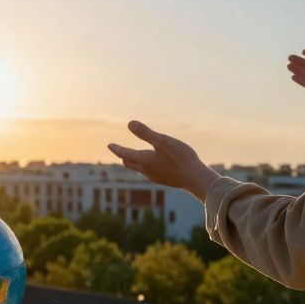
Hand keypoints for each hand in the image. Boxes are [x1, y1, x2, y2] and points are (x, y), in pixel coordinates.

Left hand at [107, 121, 221, 201]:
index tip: (109, 145)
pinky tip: (154, 165)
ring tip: (135, 156)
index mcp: (144, 160)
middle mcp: (147, 170)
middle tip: (120, 151)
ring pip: (140, 169)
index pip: (125, 154)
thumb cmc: (180, 158)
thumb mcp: (163, 141)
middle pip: (130, 163)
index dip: (117, 149)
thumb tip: (129, 123)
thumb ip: (146, 133)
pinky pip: (150, 172)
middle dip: (124, 156)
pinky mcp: (165, 180)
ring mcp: (156, 177)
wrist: (195, 179)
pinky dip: (146, 166)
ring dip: (135, 162)